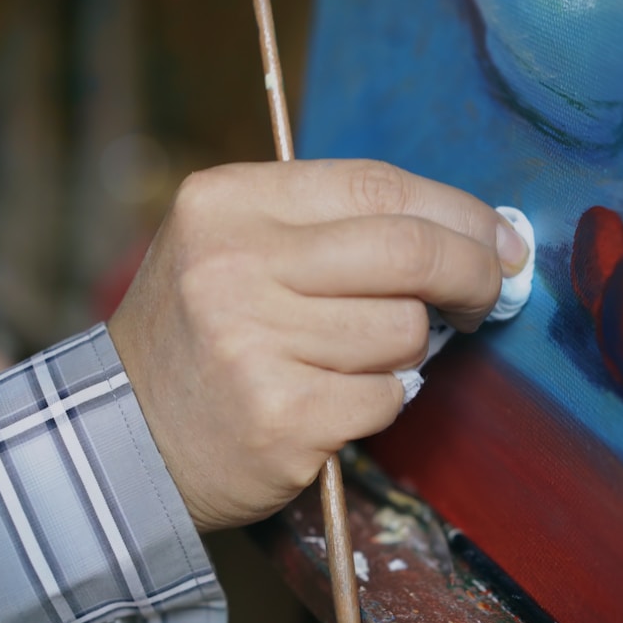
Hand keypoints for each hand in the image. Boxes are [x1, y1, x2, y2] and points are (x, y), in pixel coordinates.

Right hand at [108, 159, 528, 531]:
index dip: (458, 212)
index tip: (499, 239)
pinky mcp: (281, 415)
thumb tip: (473, 235)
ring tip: (353, 359)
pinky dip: (381, 401)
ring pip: (404, 331)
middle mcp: (236, 264)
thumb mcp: (239, 247)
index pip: (378, 186)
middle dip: (472, 274)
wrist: (122, 436)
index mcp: (228, 202)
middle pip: (409, 251)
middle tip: (488, 296)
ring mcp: (255, 342)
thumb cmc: (203, 334)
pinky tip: (334, 401)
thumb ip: (336, 230)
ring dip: (406, 351)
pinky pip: (387, 396)